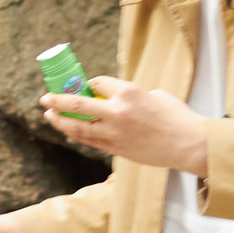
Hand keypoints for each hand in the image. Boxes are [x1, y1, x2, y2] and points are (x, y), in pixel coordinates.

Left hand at [48, 77, 209, 176]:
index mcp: (128, 92)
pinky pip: (89, 141)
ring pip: (78, 127)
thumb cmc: (176, 117)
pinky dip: (76, 135)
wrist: (188, 144)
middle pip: (77, 105)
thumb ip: (131, 95)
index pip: (95, 83)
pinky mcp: (116, 149)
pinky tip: (67, 130)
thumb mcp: (153, 95)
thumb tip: (115, 97)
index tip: (84, 86)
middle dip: (57, 100)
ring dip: (60, 121)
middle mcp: (117, 111)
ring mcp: (114, 133)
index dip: (87, 84)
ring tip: (49, 115)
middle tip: (45, 98)